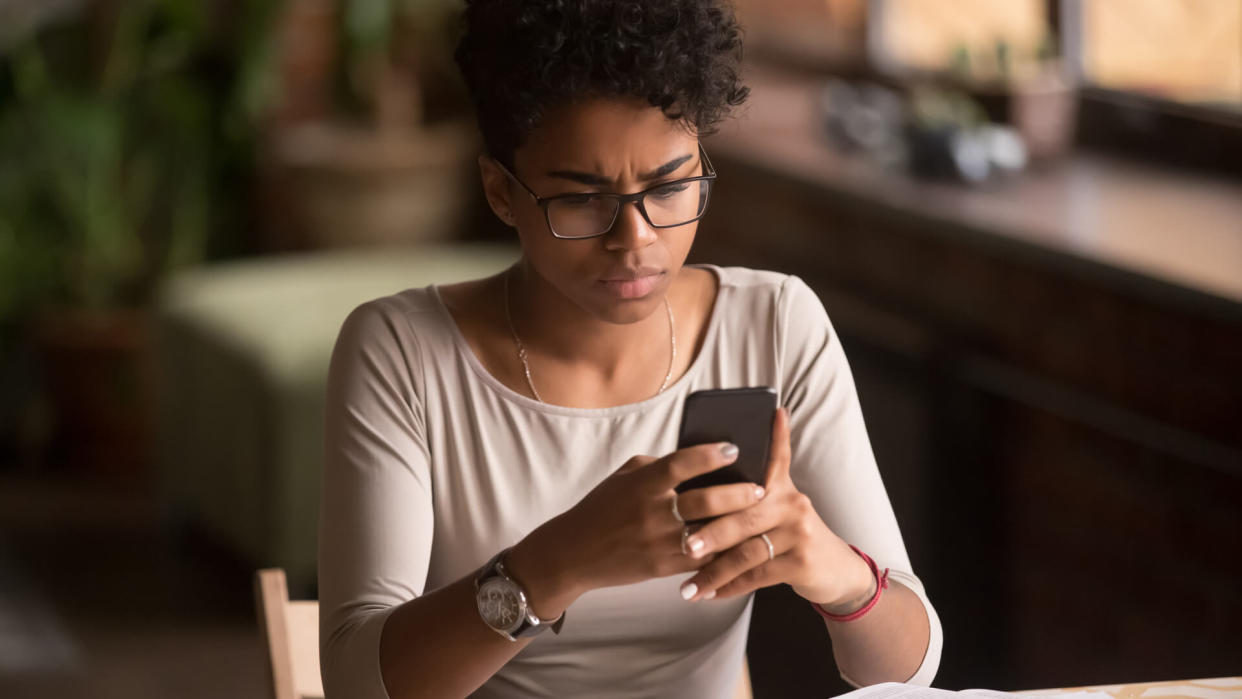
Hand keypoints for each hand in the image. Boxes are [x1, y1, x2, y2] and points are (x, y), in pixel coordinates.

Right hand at [507, 441, 766, 616]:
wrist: (574, 553)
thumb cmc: (602, 508)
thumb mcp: (624, 477)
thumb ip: (658, 467)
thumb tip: (696, 458)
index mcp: (642, 483)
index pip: (682, 463)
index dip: (710, 454)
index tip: (734, 449)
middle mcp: (652, 512)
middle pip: (705, 500)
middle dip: (738, 494)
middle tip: (761, 488)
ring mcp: (658, 542)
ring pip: (709, 533)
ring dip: (737, 525)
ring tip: (758, 517)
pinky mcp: (662, 567)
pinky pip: (701, 560)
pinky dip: (722, 552)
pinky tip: (741, 545)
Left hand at [675, 408, 874, 608]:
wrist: (833, 569)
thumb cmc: (789, 536)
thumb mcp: (777, 507)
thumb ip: (747, 494)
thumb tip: (702, 480)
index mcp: (780, 486)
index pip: (775, 455)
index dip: (774, 434)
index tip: (770, 412)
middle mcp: (792, 503)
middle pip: (743, 515)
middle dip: (710, 532)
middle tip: (683, 545)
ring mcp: (799, 532)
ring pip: (747, 551)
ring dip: (714, 571)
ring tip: (688, 586)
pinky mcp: (802, 561)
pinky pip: (758, 575)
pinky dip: (731, 587)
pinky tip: (710, 595)